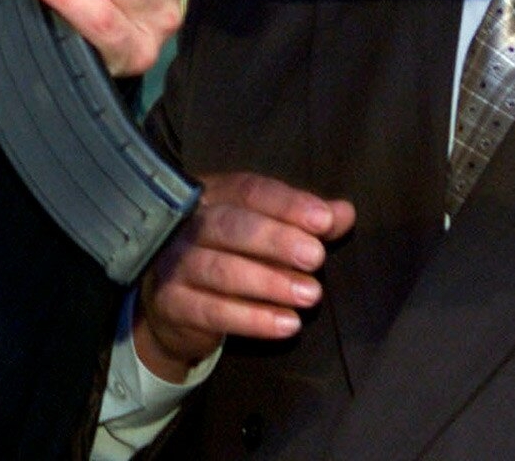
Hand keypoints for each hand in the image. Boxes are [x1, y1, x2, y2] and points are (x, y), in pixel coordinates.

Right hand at [133, 172, 355, 382]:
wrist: (177, 308)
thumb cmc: (231, 260)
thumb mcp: (267, 237)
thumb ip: (305, 223)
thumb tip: (343, 212)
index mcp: (212, 196)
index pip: (248, 190)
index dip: (287, 204)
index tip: (325, 220)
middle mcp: (186, 225)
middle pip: (229, 225)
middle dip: (276, 240)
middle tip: (315, 257)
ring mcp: (173, 264)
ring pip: (220, 270)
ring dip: (269, 282)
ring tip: (311, 295)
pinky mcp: (170, 303)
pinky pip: (211, 311)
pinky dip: (252, 319)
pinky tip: (287, 324)